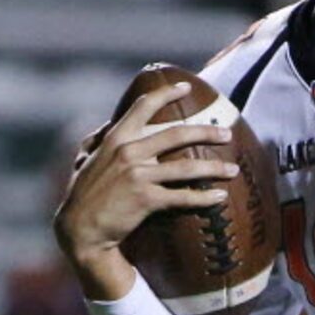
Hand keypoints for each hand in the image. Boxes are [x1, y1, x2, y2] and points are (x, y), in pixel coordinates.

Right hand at [51, 81, 238, 300]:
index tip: (186, 86)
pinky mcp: (146, 199)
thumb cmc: (85, 193)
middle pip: (176, 134)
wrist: (81, 228)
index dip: (166, 93)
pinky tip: (220, 197)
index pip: (142, 107)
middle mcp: (128, 151)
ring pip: (186, 168)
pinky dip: (204, 198)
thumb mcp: (85, 159)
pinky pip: (183, 197)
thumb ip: (98, 141)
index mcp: (115, 138)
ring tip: (233, 170)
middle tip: (228, 133)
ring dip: (214, 168)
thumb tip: (107, 126)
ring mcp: (138, 175)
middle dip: (206, 132)